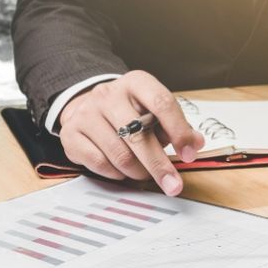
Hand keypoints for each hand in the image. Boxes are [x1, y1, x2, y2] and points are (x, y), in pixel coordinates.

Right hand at [58, 71, 204, 195]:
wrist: (87, 106)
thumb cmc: (128, 111)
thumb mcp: (153, 110)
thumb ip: (176, 126)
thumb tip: (196, 143)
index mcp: (136, 83)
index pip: (161, 103)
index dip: (179, 131)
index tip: (189, 154)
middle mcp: (109, 94)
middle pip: (139, 135)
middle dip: (160, 166)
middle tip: (173, 185)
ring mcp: (87, 114)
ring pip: (120, 155)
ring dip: (137, 172)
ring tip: (144, 173)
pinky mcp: (71, 134)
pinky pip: (100, 164)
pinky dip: (116, 173)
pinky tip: (121, 170)